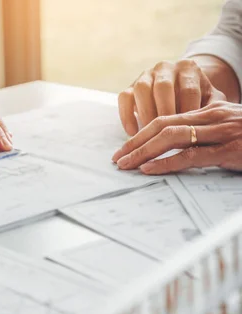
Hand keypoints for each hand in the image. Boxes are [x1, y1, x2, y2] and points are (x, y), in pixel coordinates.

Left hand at [112, 101, 241, 173]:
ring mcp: (222, 132)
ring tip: (125, 165)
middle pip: (161, 126)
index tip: (123, 148)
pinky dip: (166, 162)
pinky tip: (149, 169)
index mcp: (209, 112)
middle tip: (116, 158)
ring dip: (142, 152)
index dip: (140, 133)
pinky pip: (191, 155)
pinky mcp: (230, 150)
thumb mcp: (229, 132)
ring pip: (171, 137)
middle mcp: (212, 117)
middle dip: (134, 142)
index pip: (165, 120)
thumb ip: (205, 137)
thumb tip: (177, 151)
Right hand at [119, 60, 225, 135]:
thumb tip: (209, 124)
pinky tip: (132, 133)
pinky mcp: (129, 86)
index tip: (189, 131)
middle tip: (167, 133)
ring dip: (145, 113)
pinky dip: (126, 115)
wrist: (178, 91)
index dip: (188, 111)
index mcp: (188, 68)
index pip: (188, 88)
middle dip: (165, 112)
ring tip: (150, 134)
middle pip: (163, 87)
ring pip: (142, 89)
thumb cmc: (197, 100)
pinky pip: (124, 98)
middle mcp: (165, 68)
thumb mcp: (210, 100)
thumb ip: (213, 108)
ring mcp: (145, 75)